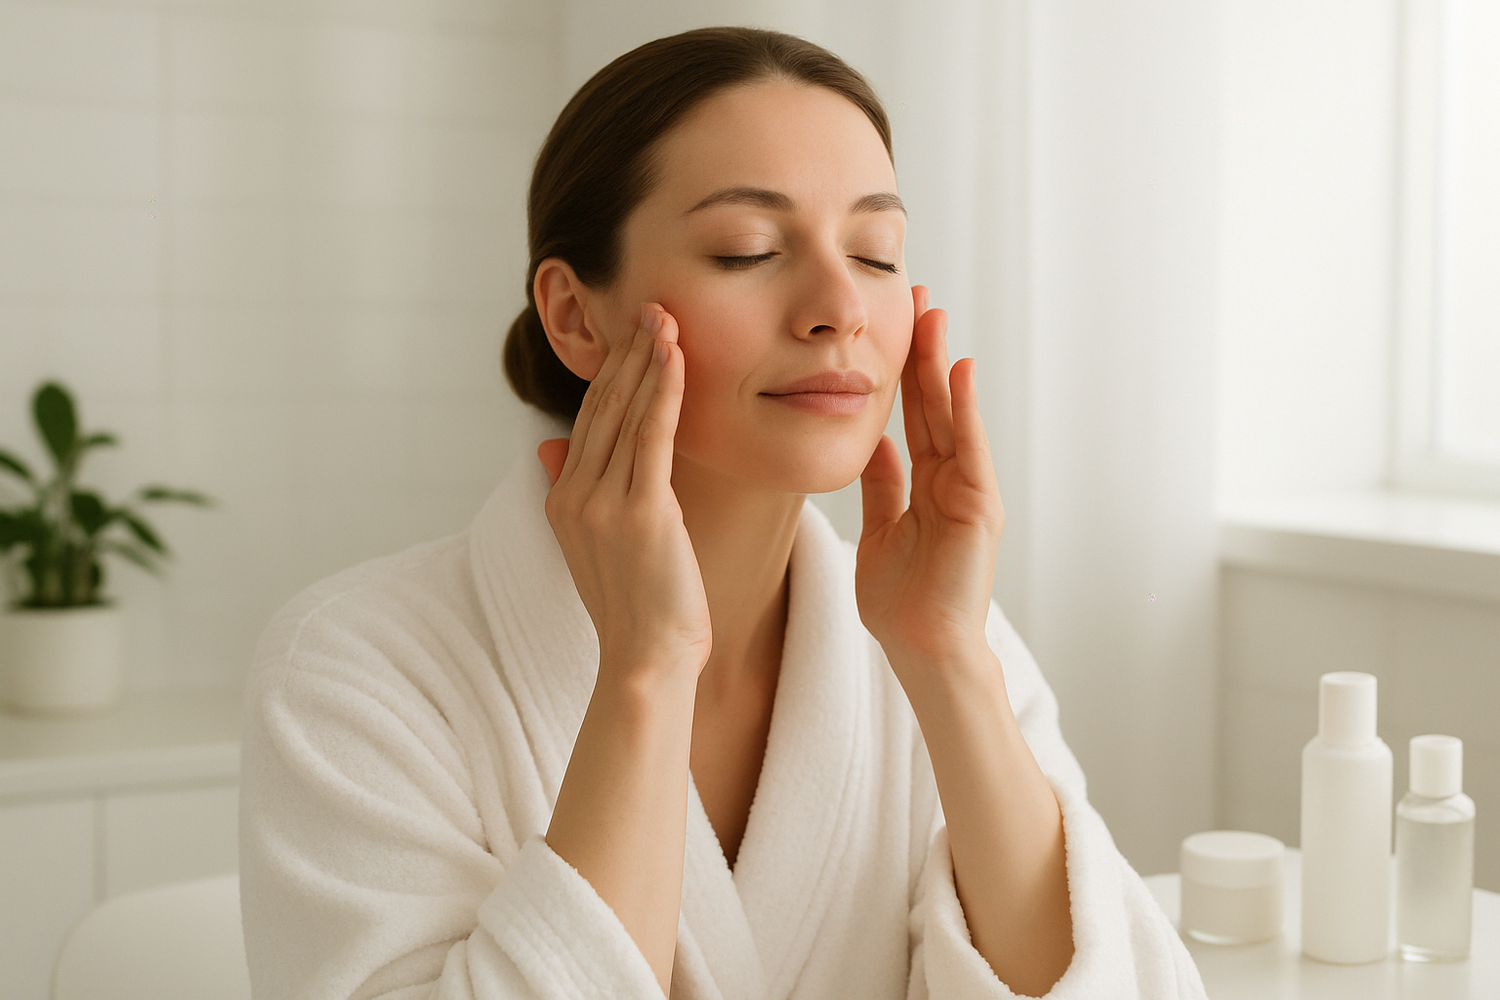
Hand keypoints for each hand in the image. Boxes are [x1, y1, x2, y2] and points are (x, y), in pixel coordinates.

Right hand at [537, 304, 711, 678]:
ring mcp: (604, 503)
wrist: (646, 660)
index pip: (589, 421)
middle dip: (627, 354)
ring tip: (664, 317)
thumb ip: (572, 492)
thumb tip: (551, 448)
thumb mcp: (592, 546)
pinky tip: (675, 358)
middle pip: (603, 408)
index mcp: (564, 500)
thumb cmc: (636, 609)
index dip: (611, 374)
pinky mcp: (641, 512)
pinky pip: (652, 437)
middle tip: (650, 306)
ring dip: (647, 360)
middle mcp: (575, 495)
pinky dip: (664, 392)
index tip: (632, 335)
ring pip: (627, 414)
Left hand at [855, 286, 1004, 680]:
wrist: (922, 650)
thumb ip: (882, 486)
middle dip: (923, 351)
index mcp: (927, 484)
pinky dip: (967, 409)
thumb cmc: (901, 602)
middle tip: (916, 297)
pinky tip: (959, 370)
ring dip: (943, 365)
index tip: (891, 325)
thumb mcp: (881, 530)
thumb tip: (874, 444)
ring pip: (953, 416)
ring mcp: (969, 491)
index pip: (914, 415)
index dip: (902, 370)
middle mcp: (952, 480)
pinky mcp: (979, 507)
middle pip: (935, 403)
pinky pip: (970, 449)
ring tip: (934, 316)